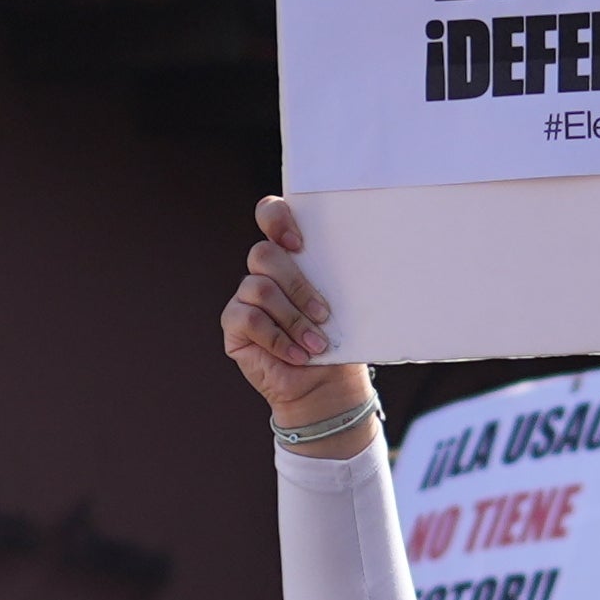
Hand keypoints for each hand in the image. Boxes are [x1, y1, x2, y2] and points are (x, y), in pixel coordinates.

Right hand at [223, 199, 373, 450]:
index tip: (299, 243)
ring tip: (317, 344)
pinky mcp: (235, 325)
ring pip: (260, 288)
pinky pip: (248, 319)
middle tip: (325, 314)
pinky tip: (297, 355)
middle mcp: (264, 272)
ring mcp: (245, 297)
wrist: (326, 385)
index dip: (276, 218)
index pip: (270, 214)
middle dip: (298, 286)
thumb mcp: (347, 306)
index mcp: (291, 255)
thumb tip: (365, 262)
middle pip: (263, 254)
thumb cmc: (339, 341)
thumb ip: (340, 280)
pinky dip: (278, 339)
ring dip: (294, 319)